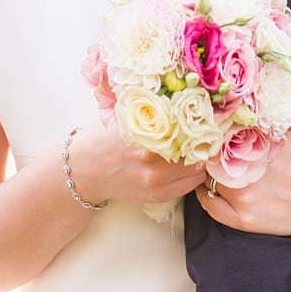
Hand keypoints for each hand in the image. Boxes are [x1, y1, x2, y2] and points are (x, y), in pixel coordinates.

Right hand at [68, 123, 206, 205]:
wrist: (84, 171)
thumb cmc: (103, 139)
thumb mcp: (125, 117)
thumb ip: (152, 111)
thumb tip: (181, 95)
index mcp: (145, 135)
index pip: (188, 130)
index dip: (200, 124)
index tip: (206, 118)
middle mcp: (152, 160)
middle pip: (196, 151)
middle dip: (202, 142)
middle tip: (206, 133)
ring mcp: (155, 182)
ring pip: (196, 171)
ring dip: (199, 160)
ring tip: (196, 149)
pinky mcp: (156, 196)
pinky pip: (187, 186)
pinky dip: (191, 175)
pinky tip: (186, 165)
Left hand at [196, 110, 290, 262]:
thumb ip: (275, 100)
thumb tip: (258, 74)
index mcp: (256, 142)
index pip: (215, 128)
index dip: (210, 124)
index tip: (210, 121)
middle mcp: (246, 170)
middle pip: (207, 152)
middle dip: (207, 146)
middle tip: (206, 141)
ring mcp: (243, 197)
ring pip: (206, 178)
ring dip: (207, 168)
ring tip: (212, 160)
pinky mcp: (244, 220)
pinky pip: (210, 205)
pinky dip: (206, 195)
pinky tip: (211, 184)